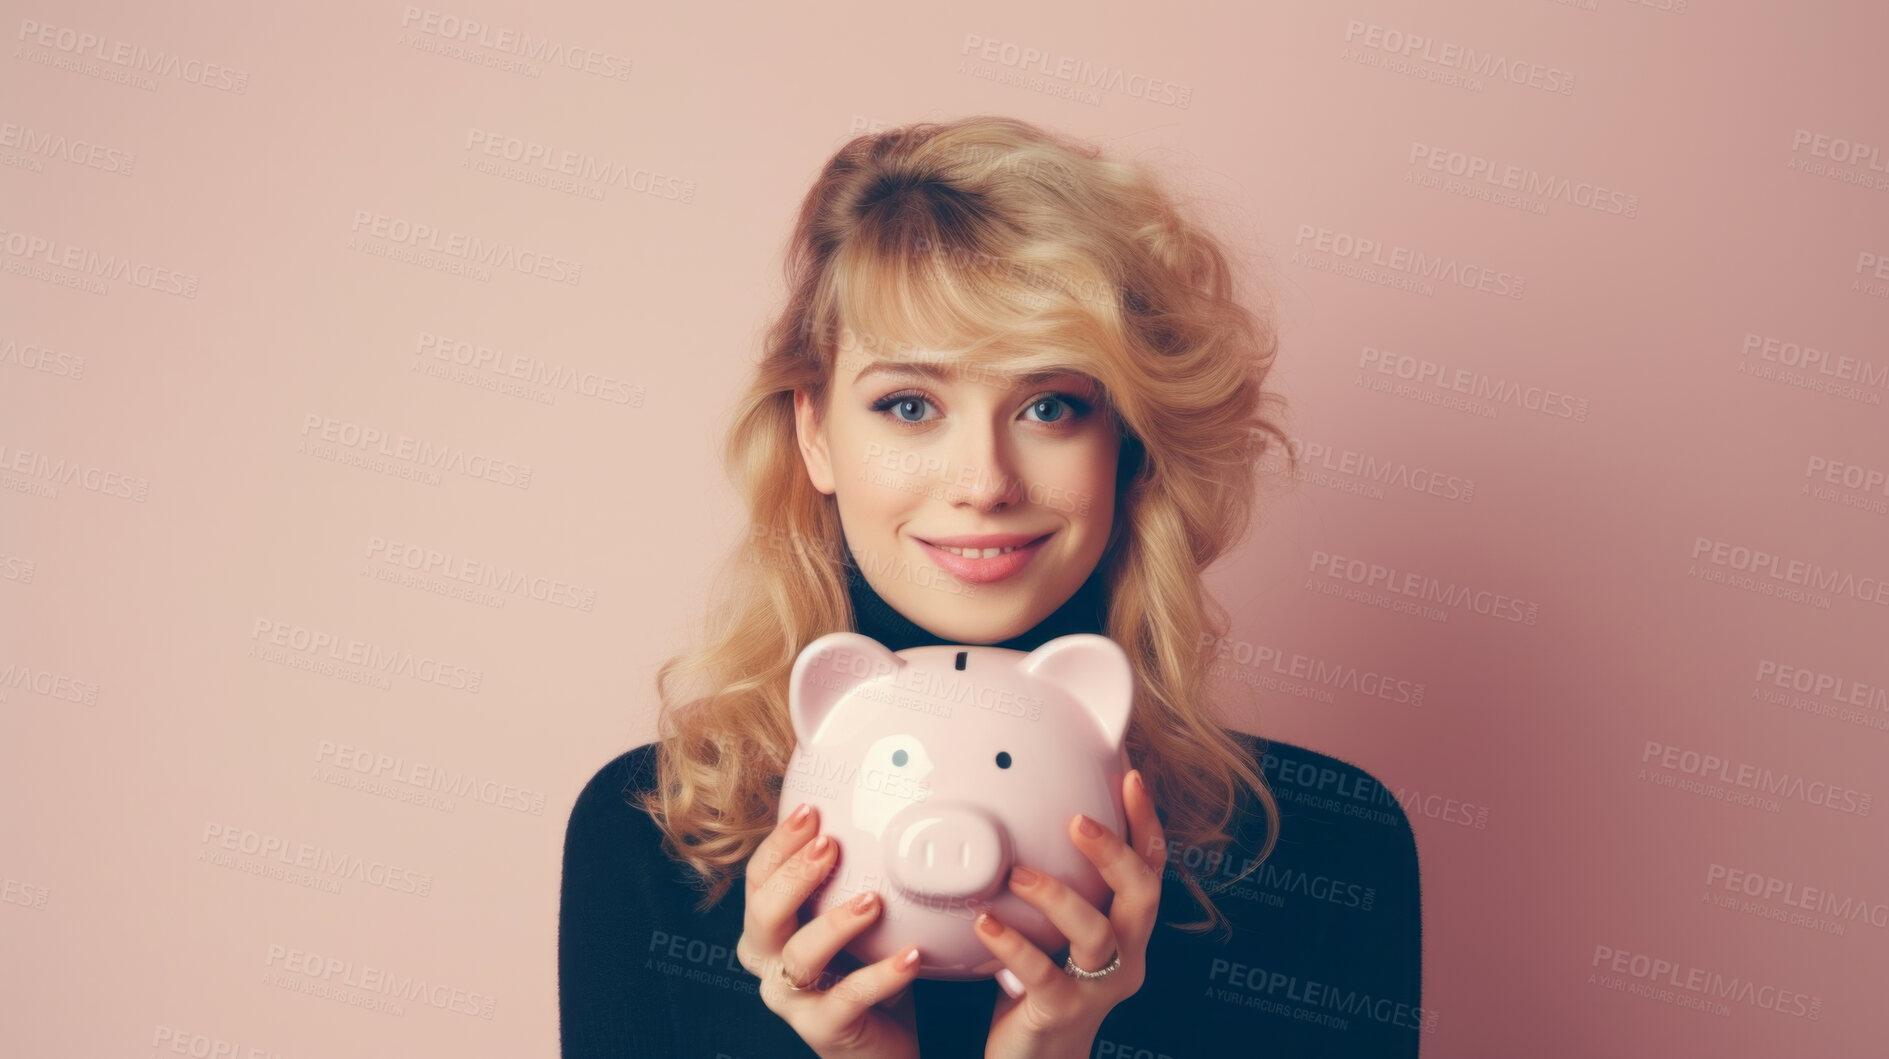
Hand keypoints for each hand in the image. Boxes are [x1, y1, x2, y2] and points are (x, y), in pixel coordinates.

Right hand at [735, 802, 925, 1058]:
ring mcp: (792, 1000)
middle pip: (763, 913)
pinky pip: (848, 998)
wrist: (880, 1044)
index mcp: (767, 931)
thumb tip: (872, 817)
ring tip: (874, 901)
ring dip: (836, 923)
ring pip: (800, 956)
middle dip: (796, 875)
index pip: (758, 879)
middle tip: (832, 846)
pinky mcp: (821, 1029)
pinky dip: (882, 974)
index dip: (779, 844)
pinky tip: (911, 955)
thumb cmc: (862, 972)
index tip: (811, 811)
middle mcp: (769, 963)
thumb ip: (846, 880)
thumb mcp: (851, 921)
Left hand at [974, 768, 1164, 1058]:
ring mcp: (1099, 989)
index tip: (1129, 777)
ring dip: (1057, 896)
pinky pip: (1043, 974)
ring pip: (1097, 934)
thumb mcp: (1055, 933)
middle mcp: (1126, 958)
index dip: (1146, 823)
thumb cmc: (1040, 989)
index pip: (1151, 869)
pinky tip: (985, 922)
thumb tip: (1025, 825)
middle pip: (1142, 897)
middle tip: (1076, 821)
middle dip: (1114, 853)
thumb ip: (1053, 889)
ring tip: (1016, 873)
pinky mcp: (1063, 1013)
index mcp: (1128, 931)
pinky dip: (1014, 943)